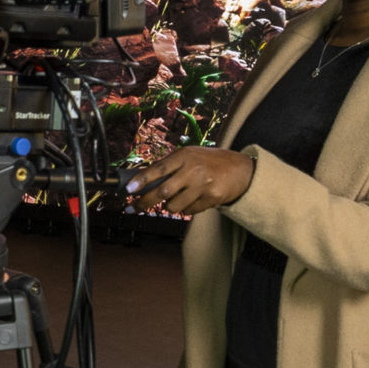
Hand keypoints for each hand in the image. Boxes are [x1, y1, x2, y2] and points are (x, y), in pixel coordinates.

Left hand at [128, 146, 255, 215]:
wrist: (239, 170)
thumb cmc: (209, 162)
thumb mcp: (190, 156)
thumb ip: (169, 167)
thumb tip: (142, 180)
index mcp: (185, 156)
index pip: (158, 169)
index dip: (141, 180)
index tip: (129, 190)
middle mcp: (193, 170)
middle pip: (163, 191)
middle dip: (145, 202)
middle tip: (134, 207)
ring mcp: (203, 185)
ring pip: (174, 206)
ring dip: (169, 207)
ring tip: (175, 199)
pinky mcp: (211, 198)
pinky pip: (188, 211)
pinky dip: (185, 209)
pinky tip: (193, 200)